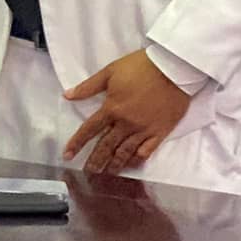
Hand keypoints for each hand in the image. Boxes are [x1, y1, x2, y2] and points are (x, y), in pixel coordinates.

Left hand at [62, 50, 193, 173]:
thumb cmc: (140, 67)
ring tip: (107, 173)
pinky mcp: (160, 132)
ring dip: (114, 164)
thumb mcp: (110, 72)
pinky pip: (147, 151)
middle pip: (106, 145)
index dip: (77, 143)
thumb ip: (88, 87)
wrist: (173, 69)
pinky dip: (137, 160)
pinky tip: (131, 165)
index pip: (90, 129)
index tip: (67, 155)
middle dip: (95, 160)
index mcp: (112, 108)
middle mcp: (126, 123)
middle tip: (87, 172)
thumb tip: (67, 96)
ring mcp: (144, 130)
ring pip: (125, 152)